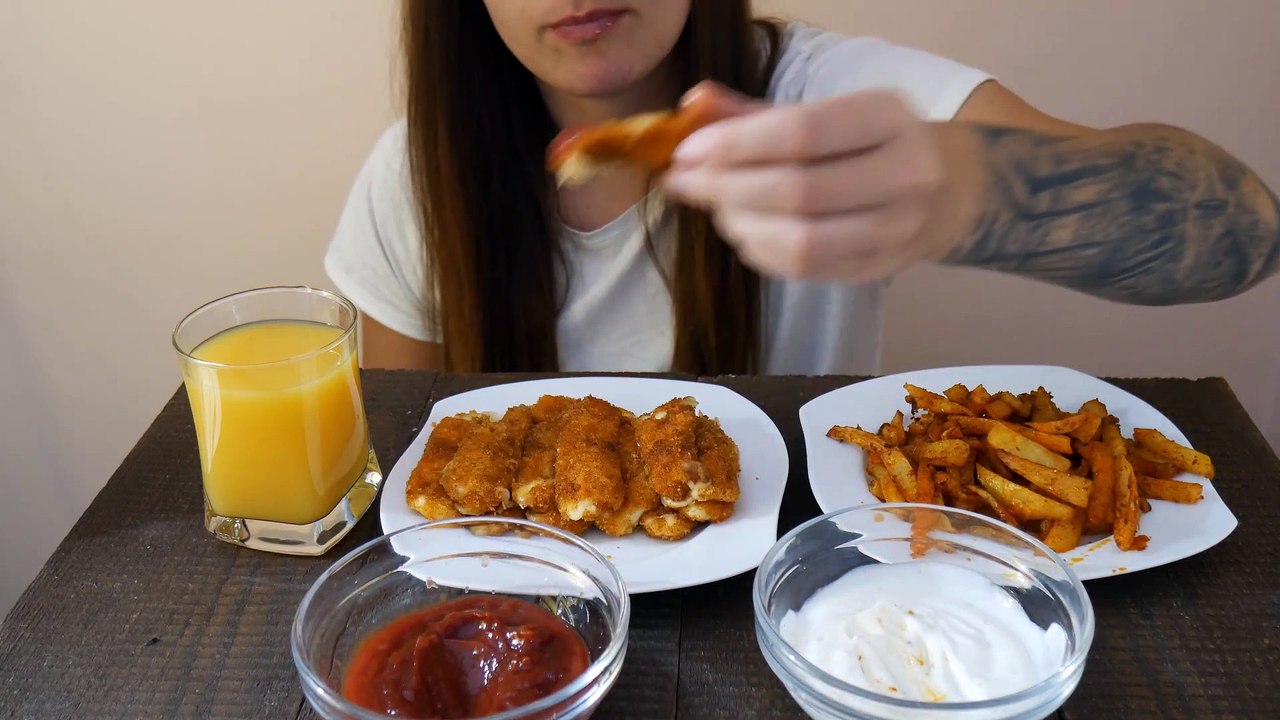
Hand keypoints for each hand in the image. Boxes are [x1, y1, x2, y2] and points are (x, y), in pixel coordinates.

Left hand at [662, 82, 980, 281]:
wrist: (946, 188)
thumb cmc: (867, 143)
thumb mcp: (824, 112)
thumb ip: (755, 111)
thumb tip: (693, 106)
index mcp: (888, 117)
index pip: (801, 132)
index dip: (735, 145)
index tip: (687, 152)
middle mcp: (905, 173)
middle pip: (798, 192)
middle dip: (727, 189)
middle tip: (688, 183)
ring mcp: (898, 229)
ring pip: (802, 242)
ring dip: (742, 227)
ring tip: (718, 210)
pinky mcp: (880, 269)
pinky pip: (806, 271)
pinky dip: (761, 253)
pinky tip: (745, 233)